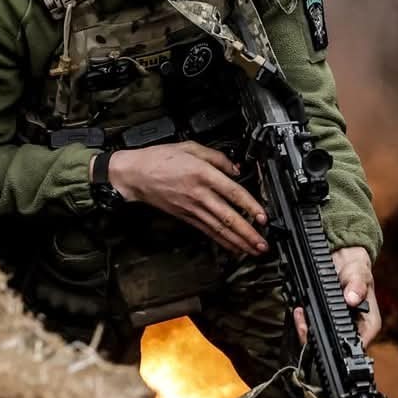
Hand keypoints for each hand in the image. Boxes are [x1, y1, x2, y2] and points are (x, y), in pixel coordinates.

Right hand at [104, 142, 268, 255]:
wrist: (135, 175)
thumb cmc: (159, 159)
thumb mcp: (190, 147)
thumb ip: (217, 157)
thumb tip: (235, 168)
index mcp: (202, 174)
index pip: (232, 192)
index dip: (249, 206)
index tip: (263, 217)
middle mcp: (199, 194)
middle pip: (228, 217)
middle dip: (247, 233)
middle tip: (262, 244)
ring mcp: (192, 209)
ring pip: (219, 228)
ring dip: (238, 241)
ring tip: (253, 251)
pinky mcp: (186, 217)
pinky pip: (208, 231)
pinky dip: (222, 241)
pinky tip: (233, 248)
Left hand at [293, 245, 380, 345]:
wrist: (343, 261)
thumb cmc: (357, 270)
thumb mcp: (359, 273)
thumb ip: (357, 285)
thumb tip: (352, 299)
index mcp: (368, 325)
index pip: (356, 347)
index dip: (339, 348)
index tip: (322, 336)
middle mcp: (354, 331)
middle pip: (334, 347)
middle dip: (315, 337)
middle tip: (304, 324)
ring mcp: (338, 328)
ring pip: (319, 340)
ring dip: (306, 329)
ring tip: (300, 314)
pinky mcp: (324, 323)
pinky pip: (312, 329)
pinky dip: (303, 321)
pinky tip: (300, 311)